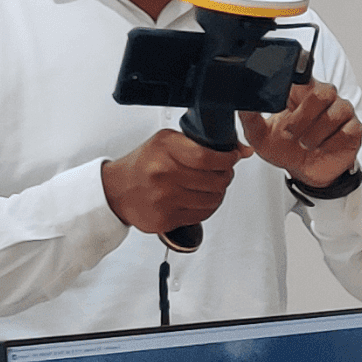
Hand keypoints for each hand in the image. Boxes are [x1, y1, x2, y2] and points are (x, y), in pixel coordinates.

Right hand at [101, 129, 253, 233]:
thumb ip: (203, 143)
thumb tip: (244, 150)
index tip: (232, 158)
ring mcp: (163, 199)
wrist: (116, 190)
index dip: (227, 160)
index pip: (208, 157)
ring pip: (212, 200)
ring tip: (211, 187)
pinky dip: (206, 208)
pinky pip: (201, 216)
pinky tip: (199, 199)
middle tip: (223, 174)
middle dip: (226, 177)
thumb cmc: (144, 164)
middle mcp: (163, 173)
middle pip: (214, 180)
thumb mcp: (168, 142)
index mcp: (165, 149)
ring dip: (218, 193)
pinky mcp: (165, 219)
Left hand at [238, 80, 361, 188]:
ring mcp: (342, 111)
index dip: (299, 77)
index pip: (304, 73)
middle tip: (290, 132)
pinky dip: (331, 142)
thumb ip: (250, 118)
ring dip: (315, 133)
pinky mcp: (354, 128)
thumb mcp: (260, 136)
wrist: (303, 172)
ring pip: (335, 113)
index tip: (289, 92)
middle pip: (323, 92)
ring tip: (305, 144)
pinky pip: (347, 130)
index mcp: (302, 92)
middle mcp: (325, 97)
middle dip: (304, 116)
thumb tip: (243, 104)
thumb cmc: (285, 148)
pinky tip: (322, 147)